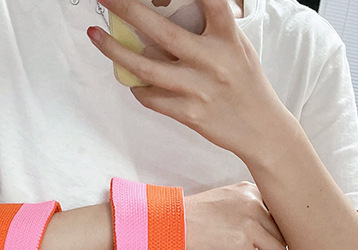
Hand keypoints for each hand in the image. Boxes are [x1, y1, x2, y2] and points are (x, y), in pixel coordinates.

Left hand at [87, 0, 289, 158]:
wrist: (261, 129)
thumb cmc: (247, 84)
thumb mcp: (237, 47)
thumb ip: (210, 29)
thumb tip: (169, 12)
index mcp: (228, 38)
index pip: (209, 0)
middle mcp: (213, 61)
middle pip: (161, 31)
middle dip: (127, 9)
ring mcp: (199, 89)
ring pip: (146, 67)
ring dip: (115, 51)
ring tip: (97, 37)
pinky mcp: (190, 113)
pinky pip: (152, 97)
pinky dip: (137, 87)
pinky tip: (130, 79)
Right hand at [184, 182, 287, 249]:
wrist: (170, 222)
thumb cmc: (191, 216)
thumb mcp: (224, 200)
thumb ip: (246, 208)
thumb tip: (263, 232)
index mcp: (251, 192)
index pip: (280, 215)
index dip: (276, 235)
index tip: (267, 247)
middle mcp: (254, 204)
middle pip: (282, 234)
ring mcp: (249, 224)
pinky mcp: (240, 245)